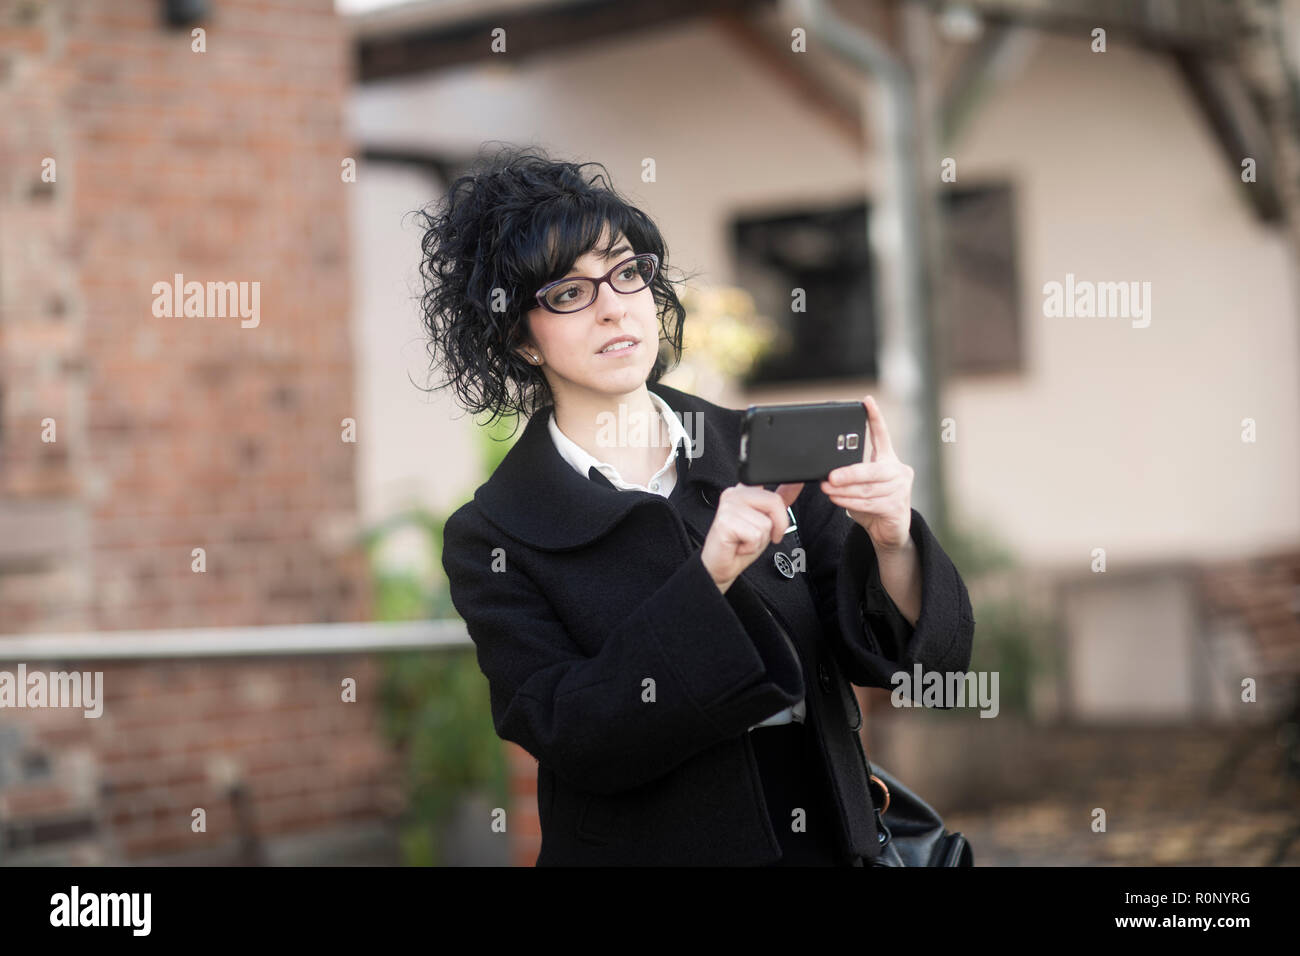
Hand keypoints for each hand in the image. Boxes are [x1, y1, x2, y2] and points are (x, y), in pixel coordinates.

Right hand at [700, 482, 803, 592]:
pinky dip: (751, 547)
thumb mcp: (765, 522)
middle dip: (776, 525)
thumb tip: (794, 485)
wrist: (720, 566)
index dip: (788, 482)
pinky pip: (755, 535)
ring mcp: (728, 506)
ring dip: (760, 539)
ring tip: (745, 541)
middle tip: (760, 536)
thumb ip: (777, 504)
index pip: (767, 479)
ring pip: (765, 522)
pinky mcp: (725, 521)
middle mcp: (734, 494)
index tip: (799, 482)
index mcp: (743, 491)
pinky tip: (739, 546)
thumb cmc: (740, 545)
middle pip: (774, 501)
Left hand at [820, 394, 912, 551]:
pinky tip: (837, 500)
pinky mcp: (898, 507)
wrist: (889, 531)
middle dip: (848, 474)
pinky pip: (870, 504)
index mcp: (888, 459)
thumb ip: (851, 475)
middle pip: (872, 470)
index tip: (866, 401)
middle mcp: (898, 471)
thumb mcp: (861, 484)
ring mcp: (901, 489)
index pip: (882, 435)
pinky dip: (850, 502)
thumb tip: (827, 471)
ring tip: (827, 489)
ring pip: (868, 489)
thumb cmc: (872, 504)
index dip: (875, 417)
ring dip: (844, 490)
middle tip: (829, 477)